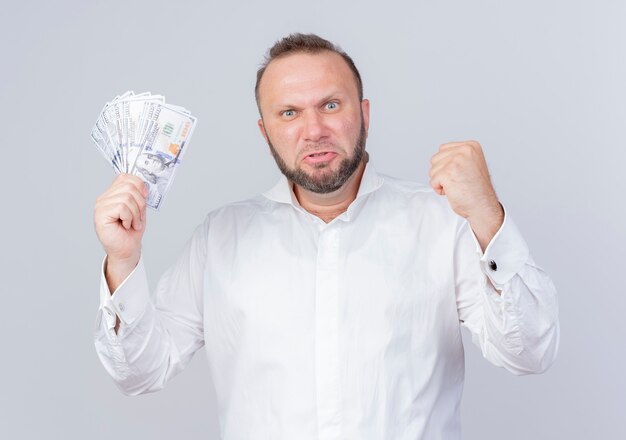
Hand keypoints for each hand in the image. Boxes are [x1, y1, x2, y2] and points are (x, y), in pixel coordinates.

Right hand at [94, 174, 147, 290]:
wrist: (127, 249)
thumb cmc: (132, 231)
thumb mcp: (139, 208)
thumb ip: (138, 195)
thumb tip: (143, 184)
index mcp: (112, 194)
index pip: (125, 177)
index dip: (139, 185)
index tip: (145, 197)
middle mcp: (104, 198)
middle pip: (129, 186)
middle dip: (140, 203)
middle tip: (139, 217)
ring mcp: (100, 206)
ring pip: (127, 197)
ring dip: (136, 213)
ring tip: (133, 223)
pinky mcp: (100, 214)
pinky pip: (122, 207)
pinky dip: (129, 218)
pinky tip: (126, 226)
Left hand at [429, 140, 503, 249]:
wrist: (483, 206)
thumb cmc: (477, 190)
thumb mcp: (471, 164)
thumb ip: (458, 156)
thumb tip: (440, 156)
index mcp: (471, 146)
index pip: (443, 149)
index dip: (446, 165)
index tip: (461, 174)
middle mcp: (464, 150)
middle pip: (435, 158)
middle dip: (442, 173)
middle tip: (458, 181)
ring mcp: (455, 161)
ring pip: (432, 169)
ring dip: (440, 181)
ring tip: (456, 186)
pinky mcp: (447, 173)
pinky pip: (432, 181)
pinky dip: (439, 189)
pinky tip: (452, 191)